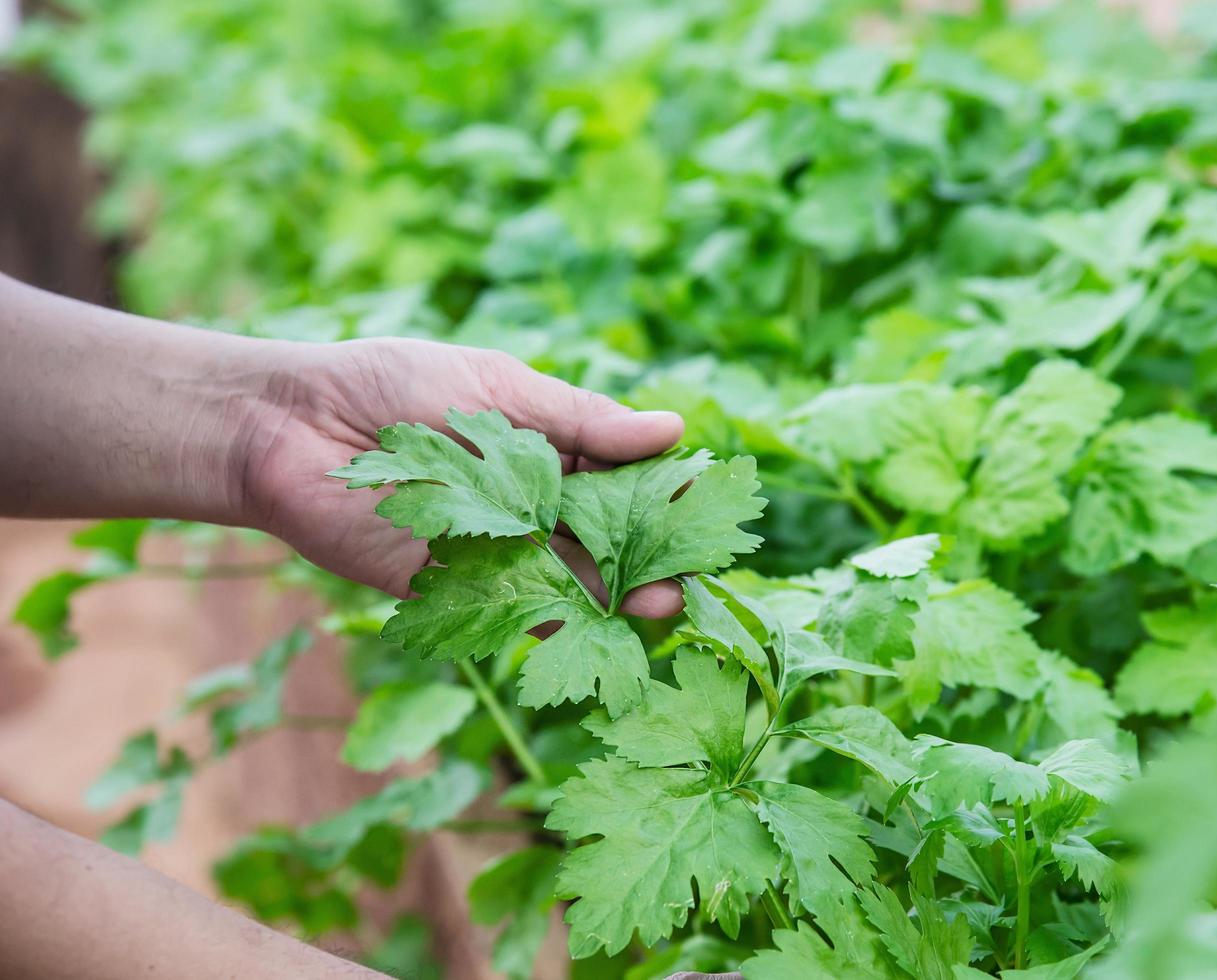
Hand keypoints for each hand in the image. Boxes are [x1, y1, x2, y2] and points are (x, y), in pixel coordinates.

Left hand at [236, 337, 685, 610]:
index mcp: (548, 451)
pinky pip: (514, 615)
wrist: (290, 426)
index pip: (623, 478)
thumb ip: (580, 419)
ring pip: (572, 582)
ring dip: (618, 597)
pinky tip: (596, 634)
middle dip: (652, 555)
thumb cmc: (392, 386)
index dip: (666, 495)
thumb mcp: (497, 388)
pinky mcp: (454, 590)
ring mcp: (497, 552)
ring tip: (662, 603)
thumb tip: (671, 429)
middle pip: (608, 539)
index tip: (711, 506)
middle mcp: (531, 507)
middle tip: (695, 570)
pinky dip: (556, 630)